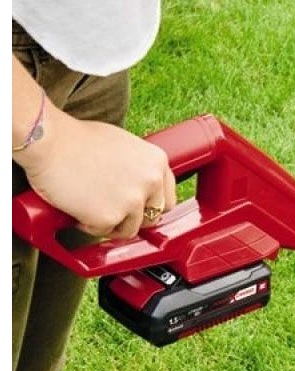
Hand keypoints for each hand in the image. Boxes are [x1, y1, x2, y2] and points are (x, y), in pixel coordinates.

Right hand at [14, 103, 176, 238]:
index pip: (168, 199)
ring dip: (111, 223)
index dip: (151, 206)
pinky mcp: (110, 217)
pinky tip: (79, 209)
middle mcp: (151, 182)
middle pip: (152, 217)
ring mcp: (132, 201)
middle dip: (133, 218)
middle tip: (113, 211)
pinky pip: (104, 231)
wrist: (49, 141)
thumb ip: (139, 168)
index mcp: (157, 162)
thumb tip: (142, 188)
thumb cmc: (78, 139)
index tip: (139, 209)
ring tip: (91, 206)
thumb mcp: (124, 146)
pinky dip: (90, 225)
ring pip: (129, 229)